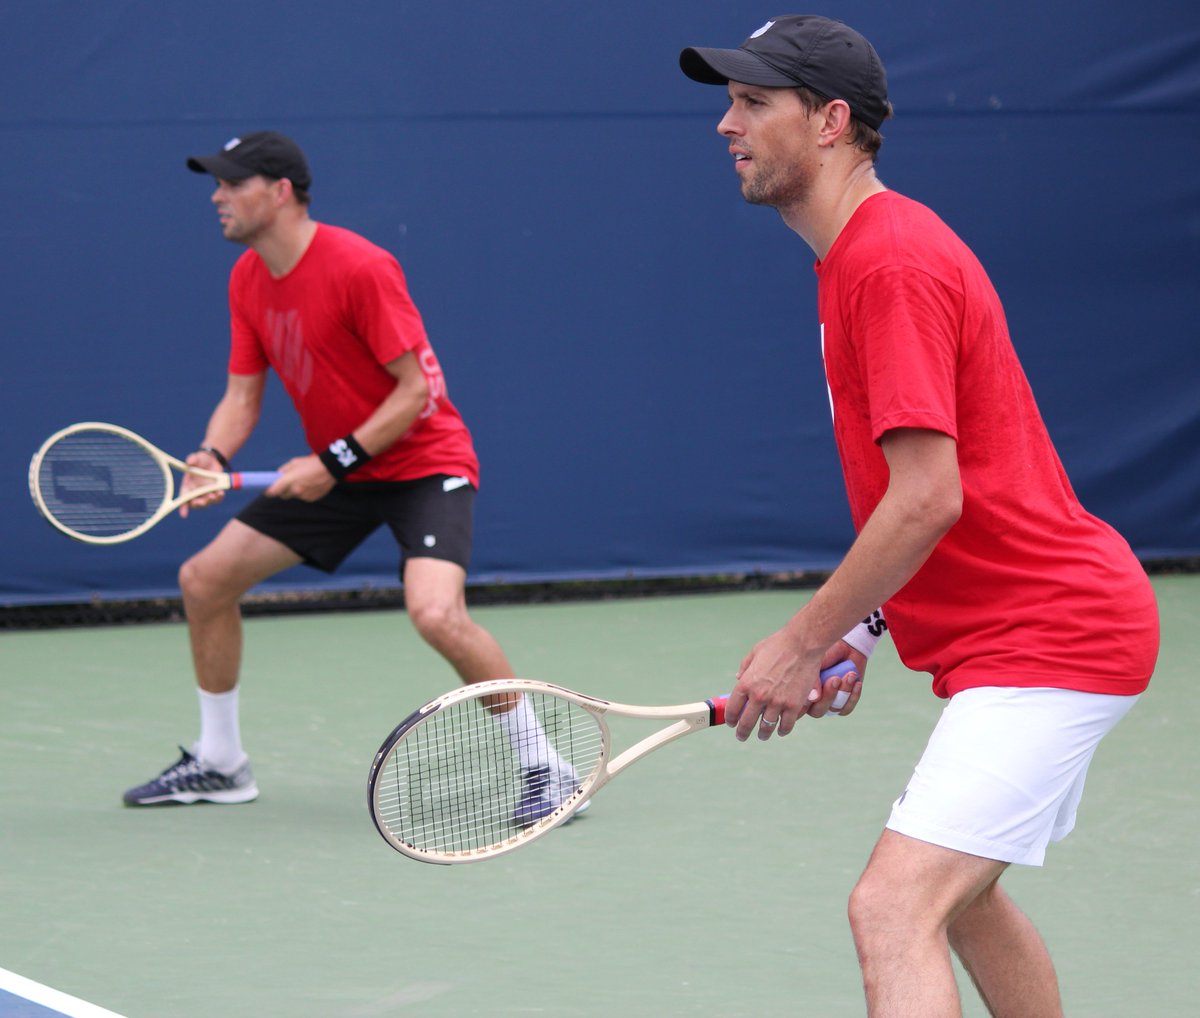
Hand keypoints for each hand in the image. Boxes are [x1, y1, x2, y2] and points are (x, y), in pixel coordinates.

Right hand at [178, 450, 226, 517]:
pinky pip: (217, 498)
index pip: (183, 498)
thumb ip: (192, 459)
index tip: (184, 515)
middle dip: (199, 504)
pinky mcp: (215, 491)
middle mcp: (196, 492)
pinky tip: (221, 493)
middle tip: (203, 501)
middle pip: (196, 503)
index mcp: (187, 486)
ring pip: (207, 502)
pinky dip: (219, 498)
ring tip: (214, 495)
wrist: (212, 460)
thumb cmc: (200, 460)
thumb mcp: (196, 458)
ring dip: (211, 501)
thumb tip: (189, 461)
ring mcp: (206, 493)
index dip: (183, 507)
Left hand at [266, 454, 336, 501]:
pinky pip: (303, 498)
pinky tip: (310, 485)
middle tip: (287, 484)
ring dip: (295, 491)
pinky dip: (304, 493)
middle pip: (283, 495)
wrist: (330, 469)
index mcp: (289, 480)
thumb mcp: (294, 462)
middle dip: (283, 491)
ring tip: (303, 482)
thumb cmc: (311, 463)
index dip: (268, 492)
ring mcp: (304, 496)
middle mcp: (295, 490)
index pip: (273, 491)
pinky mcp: (311, 499)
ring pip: (294, 496)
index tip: (267, 491)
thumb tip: (277, 476)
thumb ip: (283, 470)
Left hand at [726, 633, 862, 741]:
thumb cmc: (778, 645)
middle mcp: (759, 696)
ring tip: (762, 736)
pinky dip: (782, 730)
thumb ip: (744, 667)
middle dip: (742, 732)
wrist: (802, 644)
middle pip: (747, 722)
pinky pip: (786, 725)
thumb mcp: (754, 653)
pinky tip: (780, 731)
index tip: (732, 723)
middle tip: (742, 736)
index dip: (731, 719)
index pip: (733, 709)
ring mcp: (777, 702)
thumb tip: (738, 678)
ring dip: (763, 734)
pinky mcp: (794, 705)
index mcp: (746, 683)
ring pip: (766, 727)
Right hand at [807, 644, 866, 719]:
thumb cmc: (827, 652)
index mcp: (800, 690)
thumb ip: (813, 680)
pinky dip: (853, 696)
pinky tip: (856, 683)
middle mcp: (813, 700)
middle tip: (835, 678)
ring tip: (849, 675)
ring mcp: (829, 703)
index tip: (813, 688)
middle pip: (817, 712)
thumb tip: (814, 698)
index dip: (803, 703)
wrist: (847, 647)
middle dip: (829, 695)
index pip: (797, 708)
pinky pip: (846, 708)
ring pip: (834, 709)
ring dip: (843, 692)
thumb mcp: (816, 662)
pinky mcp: (844, 703)